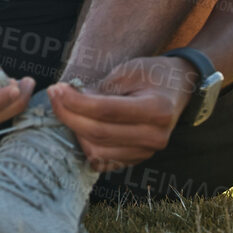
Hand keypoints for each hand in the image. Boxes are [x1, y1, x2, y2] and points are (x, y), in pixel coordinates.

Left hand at [47, 56, 195, 171]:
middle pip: (98, 133)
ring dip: (75, 130)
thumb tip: (68, 99)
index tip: (56, 89)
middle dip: (68, 114)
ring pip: (97, 151)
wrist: (178, 89)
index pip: (106, 111)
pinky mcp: (136, 160)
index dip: (75, 102)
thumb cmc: (153, 74)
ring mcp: (147, 152)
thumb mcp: (128, 71)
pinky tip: (81, 126)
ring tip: (67, 109)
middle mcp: (155, 136)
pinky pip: (102, 161)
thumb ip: (100, 89)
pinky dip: (86, 145)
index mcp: (156, 109)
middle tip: (54, 96)